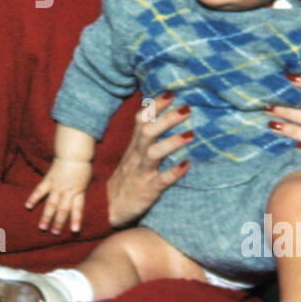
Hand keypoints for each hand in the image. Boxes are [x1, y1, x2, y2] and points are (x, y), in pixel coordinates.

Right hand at [26, 158, 92, 234]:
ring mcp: (57, 186)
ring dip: (47, 216)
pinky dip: (34, 198)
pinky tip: (28, 206)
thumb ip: (81, 190)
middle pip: (63, 209)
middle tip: (55, 233)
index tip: (75, 231)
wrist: (74, 152)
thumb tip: (78, 198)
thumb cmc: (82, 165)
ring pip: (51, 204)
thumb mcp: (86, 180)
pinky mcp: (49, 179)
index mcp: (79, 191)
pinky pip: (40, 190)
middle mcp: (68, 191)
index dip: (76, 220)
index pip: (78, 208)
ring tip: (42, 227)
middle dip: (59, 222)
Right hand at [105, 91, 192, 228]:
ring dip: (172, 142)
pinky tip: (187, 165)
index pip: (141, 120)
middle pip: (147, 132)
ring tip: (191, 134)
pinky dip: (174, 172)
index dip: (154, 106)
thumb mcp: (132, 156)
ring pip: (153, 153)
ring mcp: (142, 173)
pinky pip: (161, 181)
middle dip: (166, 119)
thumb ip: (145, 139)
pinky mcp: (148, 190)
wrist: (109, 209)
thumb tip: (163, 118)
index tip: (171, 92)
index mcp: (133, 146)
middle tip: (187, 108)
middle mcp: (136, 156)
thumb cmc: (127, 179)